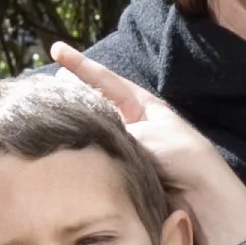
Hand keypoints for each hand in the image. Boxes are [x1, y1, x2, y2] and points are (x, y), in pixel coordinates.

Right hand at [49, 43, 245, 244]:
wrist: (199, 195)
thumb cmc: (178, 156)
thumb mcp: (144, 134)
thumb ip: (112, 127)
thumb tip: (85, 125)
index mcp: (142, 105)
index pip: (104, 79)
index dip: (80, 65)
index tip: (57, 49)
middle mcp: (132, 122)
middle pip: (94, 101)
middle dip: (72, 92)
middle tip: (46, 84)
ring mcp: (126, 145)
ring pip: (92, 127)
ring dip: (72, 120)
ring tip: (46, 110)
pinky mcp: (122, 169)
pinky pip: (95, 153)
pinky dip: (79, 148)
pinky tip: (61, 147)